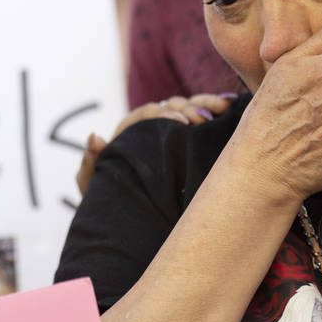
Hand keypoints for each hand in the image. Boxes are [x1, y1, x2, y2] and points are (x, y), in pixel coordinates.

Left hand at [76, 93, 235, 193]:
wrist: (129, 218)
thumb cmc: (110, 200)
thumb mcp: (94, 186)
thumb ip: (90, 165)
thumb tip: (94, 137)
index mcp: (130, 132)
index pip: (147, 113)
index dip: (163, 113)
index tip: (180, 122)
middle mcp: (152, 126)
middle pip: (171, 106)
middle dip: (188, 107)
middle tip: (203, 119)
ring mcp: (172, 132)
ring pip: (189, 107)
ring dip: (206, 103)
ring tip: (222, 108)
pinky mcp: (189, 140)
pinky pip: (203, 118)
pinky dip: (215, 109)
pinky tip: (230, 105)